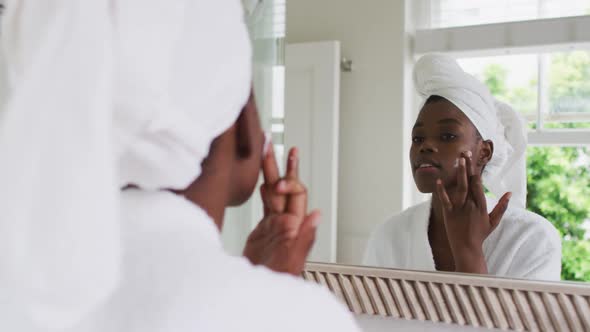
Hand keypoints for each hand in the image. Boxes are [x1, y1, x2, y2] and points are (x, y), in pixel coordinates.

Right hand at [243, 145, 318, 275]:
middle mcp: (287, 220)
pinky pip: (265, 202)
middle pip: (284, 184)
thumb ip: (305, 237)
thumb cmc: (280, 279)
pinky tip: (260, 178)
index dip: (288, 183)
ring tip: (264, 149)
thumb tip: (317, 214)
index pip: (296, 193)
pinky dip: (263, 188)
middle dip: (279, 163)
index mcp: (295, 224)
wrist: (260, 288)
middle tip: (272, 141)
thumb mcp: (293, 261)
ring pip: (272, 189)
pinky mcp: (264, 228)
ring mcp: (275, 223)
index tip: (277, 184)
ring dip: (269, 169)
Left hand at [434, 151, 510, 273]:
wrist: (467, 248)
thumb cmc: (480, 234)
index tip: (473, 158)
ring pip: (459, 187)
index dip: (475, 170)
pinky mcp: (449, 213)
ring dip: (459, 173)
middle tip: (465, 152)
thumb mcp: (494, 221)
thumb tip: (510, 193)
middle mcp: (471, 204)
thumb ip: (502, 206)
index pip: (478, 184)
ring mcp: (459, 208)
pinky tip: (439, 180)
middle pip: (469, 182)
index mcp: (481, 205)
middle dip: (467, 166)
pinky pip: (445, 200)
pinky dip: (441, 190)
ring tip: (457, 159)